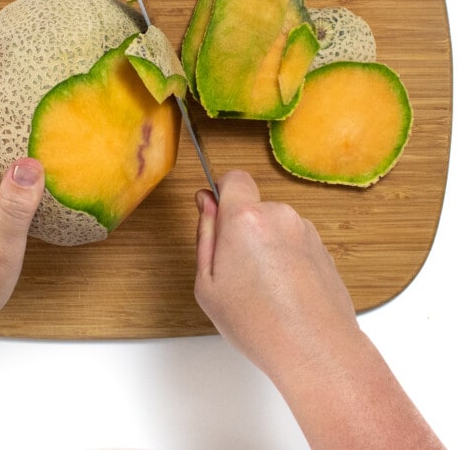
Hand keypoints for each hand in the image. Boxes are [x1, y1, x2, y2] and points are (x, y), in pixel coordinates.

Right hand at [194, 170, 358, 378]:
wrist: (317, 350)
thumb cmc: (259, 323)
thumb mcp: (207, 284)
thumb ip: (204, 235)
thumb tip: (205, 203)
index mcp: (246, 218)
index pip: (234, 178)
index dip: (222, 194)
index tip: (217, 217)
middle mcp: (280, 215)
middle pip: (253, 207)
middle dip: (242, 228)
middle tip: (235, 270)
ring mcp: (305, 231)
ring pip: (274, 226)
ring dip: (266, 245)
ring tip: (263, 288)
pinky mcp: (323, 248)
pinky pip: (294, 243)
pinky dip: (286, 259)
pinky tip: (284, 293)